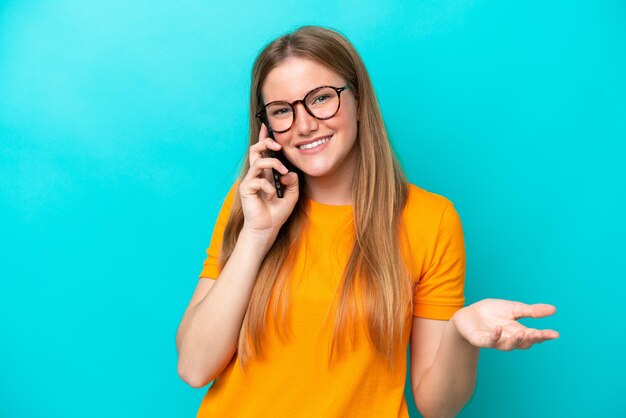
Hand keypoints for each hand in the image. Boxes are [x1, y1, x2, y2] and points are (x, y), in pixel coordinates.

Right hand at [238, 123, 298, 242]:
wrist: (267, 229)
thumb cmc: (277, 213)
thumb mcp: (292, 195)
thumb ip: (293, 183)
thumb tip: (289, 173)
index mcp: (266, 174)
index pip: (263, 152)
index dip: (264, 138)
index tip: (266, 126)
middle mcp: (256, 175)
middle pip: (256, 150)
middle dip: (266, 142)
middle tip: (278, 145)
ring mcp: (250, 181)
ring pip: (258, 161)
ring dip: (273, 164)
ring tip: (284, 173)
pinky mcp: (246, 189)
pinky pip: (258, 180)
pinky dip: (268, 186)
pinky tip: (272, 195)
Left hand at [451, 298, 559, 350]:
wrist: (468, 314)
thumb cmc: (492, 312)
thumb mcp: (514, 308)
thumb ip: (531, 311)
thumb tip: (554, 309)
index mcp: (518, 331)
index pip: (533, 336)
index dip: (544, 336)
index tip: (555, 334)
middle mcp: (508, 338)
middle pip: (523, 343)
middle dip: (532, 339)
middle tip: (541, 334)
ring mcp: (495, 341)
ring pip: (508, 345)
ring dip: (515, 340)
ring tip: (522, 333)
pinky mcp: (481, 340)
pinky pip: (489, 341)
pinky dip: (494, 336)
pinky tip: (498, 330)